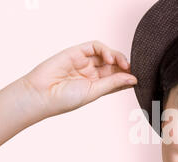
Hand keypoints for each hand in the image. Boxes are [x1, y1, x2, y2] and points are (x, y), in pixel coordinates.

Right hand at [21, 40, 137, 117]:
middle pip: (114, 65)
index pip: (117, 78)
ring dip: (118, 57)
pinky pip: (95, 46)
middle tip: (131, 69)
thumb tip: (133, 79)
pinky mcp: (77, 52)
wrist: (41, 95)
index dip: (127, 77)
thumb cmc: (64, 99)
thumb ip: (113, 83)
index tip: (136, 79)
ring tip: (122, 64)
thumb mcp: (94, 92)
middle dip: (124, 66)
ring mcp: (84, 62)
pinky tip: (110, 59)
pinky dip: (106, 50)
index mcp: (96, 86)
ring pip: (107, 54)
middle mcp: (91, 73)